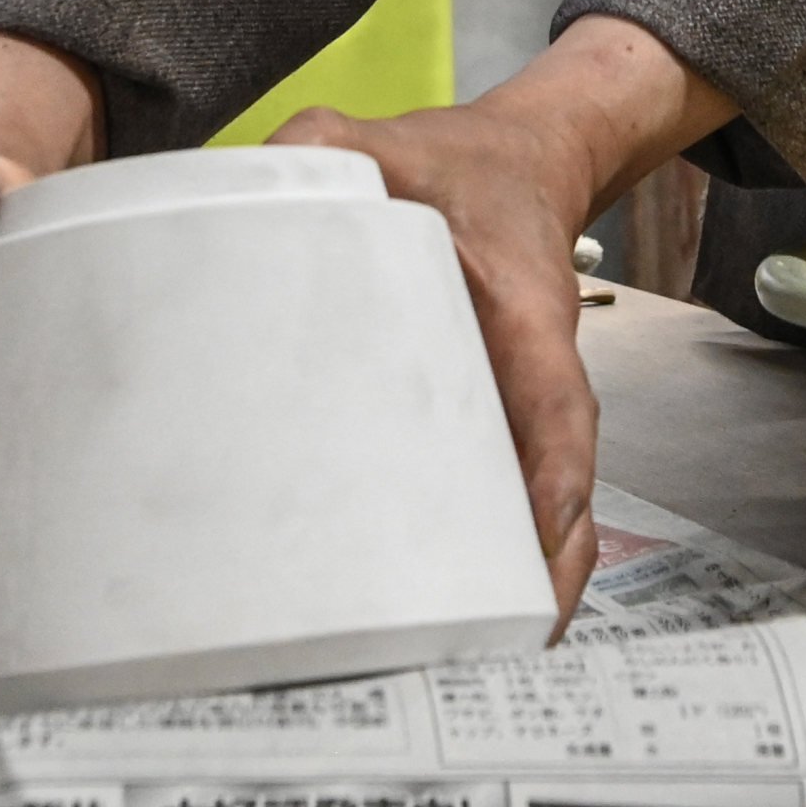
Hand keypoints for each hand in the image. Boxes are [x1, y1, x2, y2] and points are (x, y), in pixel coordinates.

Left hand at [278, 14, 732, 631]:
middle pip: (556, 496)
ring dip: (518, 590)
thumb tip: (248, 179)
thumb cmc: (463, 166)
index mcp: (525, 315)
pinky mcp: (489, 425)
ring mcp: (517, 411)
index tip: (543, 541)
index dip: (554, 478)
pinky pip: (500, 499)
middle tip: (485, 651)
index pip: (558, 406)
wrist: (525, 164)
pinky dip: (490, 564)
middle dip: (536, 578)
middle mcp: (534, 379)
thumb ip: (319, 149)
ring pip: (540, 515)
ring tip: (457, 666)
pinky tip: (439, 623)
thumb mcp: (386, 140)